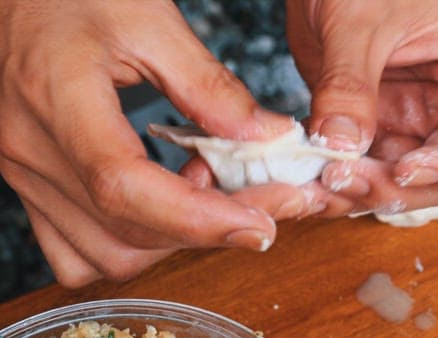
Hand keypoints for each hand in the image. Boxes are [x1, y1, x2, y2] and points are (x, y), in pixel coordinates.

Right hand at [0, 0, 311, 286]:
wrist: (14, 1)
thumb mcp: (149, 22)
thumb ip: (209, 85)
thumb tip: (267, 136)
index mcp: (57, 100)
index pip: (123, 185)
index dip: (198, 218)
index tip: (259, 226)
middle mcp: (32, 152)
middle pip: (126, 231)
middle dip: (209, 229)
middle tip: (264, 203)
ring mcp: (26, 176)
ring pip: (107, 254)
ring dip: (173, 240)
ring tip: (209, 194)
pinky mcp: (34, 186)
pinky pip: (78, 251)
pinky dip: (133, 244)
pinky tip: (164, 210)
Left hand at [286, 0, 437, 215]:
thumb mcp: (357, 23)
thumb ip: (350, 85)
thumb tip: (342, 146)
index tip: (408, 168)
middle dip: (401, 188)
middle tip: (346, 180)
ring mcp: (415, 123)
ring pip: (407, 185)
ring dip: (367, 195)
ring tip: (324, 185)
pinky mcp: (377, 133)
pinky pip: (369, 173)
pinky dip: (344, 186)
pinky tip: (314, 184)